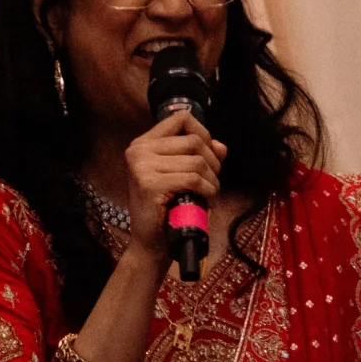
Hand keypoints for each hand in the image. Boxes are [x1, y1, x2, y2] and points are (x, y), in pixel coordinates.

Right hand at [121, 112, 225, 260]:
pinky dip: (207, 189)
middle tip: (212, 181)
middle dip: (213, 162)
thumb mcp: (183, 176)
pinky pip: (193, 178)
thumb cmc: (167, 208)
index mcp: (144, 143)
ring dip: (212, 179)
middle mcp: (139, 150)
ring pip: (197, 161)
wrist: (151, 243)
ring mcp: (142, 166)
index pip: (181, 118)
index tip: (209, 154)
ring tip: (209, 193)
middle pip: (194, 140)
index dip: (203, 132)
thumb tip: (221, 147)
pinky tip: (206, 199)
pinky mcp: (149, 184)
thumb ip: (199, 156)